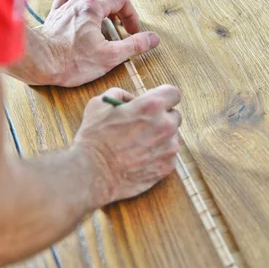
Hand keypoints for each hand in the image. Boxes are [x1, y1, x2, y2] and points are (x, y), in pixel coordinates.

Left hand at [8, 0, 160, 86]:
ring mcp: (64, 7)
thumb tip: (153, 39)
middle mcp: (78, 2)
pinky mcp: (53, 17)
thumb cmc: (71, 62)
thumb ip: (134, 46)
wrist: (38, 63)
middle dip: (117, 3)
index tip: (133, 32)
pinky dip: (77, 3)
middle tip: (121, 23)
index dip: (132, 15)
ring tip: (104, 20)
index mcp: (93, 8)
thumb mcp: (110, 57)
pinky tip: (80, 15)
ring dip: (99, 1)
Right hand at [73, 85, 181, 205]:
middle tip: (143, 125)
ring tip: (138, 145)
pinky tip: (140, 158)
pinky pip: (168, 155)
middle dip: (161, 118)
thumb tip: (129, 99)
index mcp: (151, 106)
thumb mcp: (99, 105)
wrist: (94, 174)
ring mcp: (169, 148)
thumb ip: (118, 95)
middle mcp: (165, 125)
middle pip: (174, 115)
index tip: (155, 102)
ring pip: (172, 137)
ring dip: (160, 138)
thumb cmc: (95, 139)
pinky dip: (158, 155)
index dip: (163, 96)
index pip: (172, 93)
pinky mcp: (168, 166)